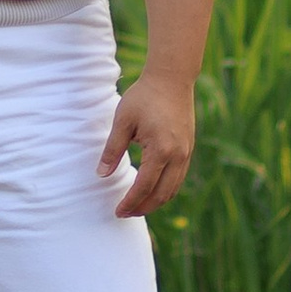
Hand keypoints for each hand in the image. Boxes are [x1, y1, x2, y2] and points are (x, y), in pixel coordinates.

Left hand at [99, 74, 195, 220]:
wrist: (171, 79)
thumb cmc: (144, 97)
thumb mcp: (123, 121)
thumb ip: (113, 150)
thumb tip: (102, 174)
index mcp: (161, 151)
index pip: (144, 187)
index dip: (130, 202)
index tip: (118, 211)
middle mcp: (178, 156)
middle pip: (162, 194)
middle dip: (144, 208)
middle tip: (125, 213)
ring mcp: (186, 153)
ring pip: (173, 188)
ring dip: (156, 201)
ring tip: (137, 206)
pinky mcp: (188, 148)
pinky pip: (178, 177)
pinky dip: (165, 189)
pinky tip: (152, 189)